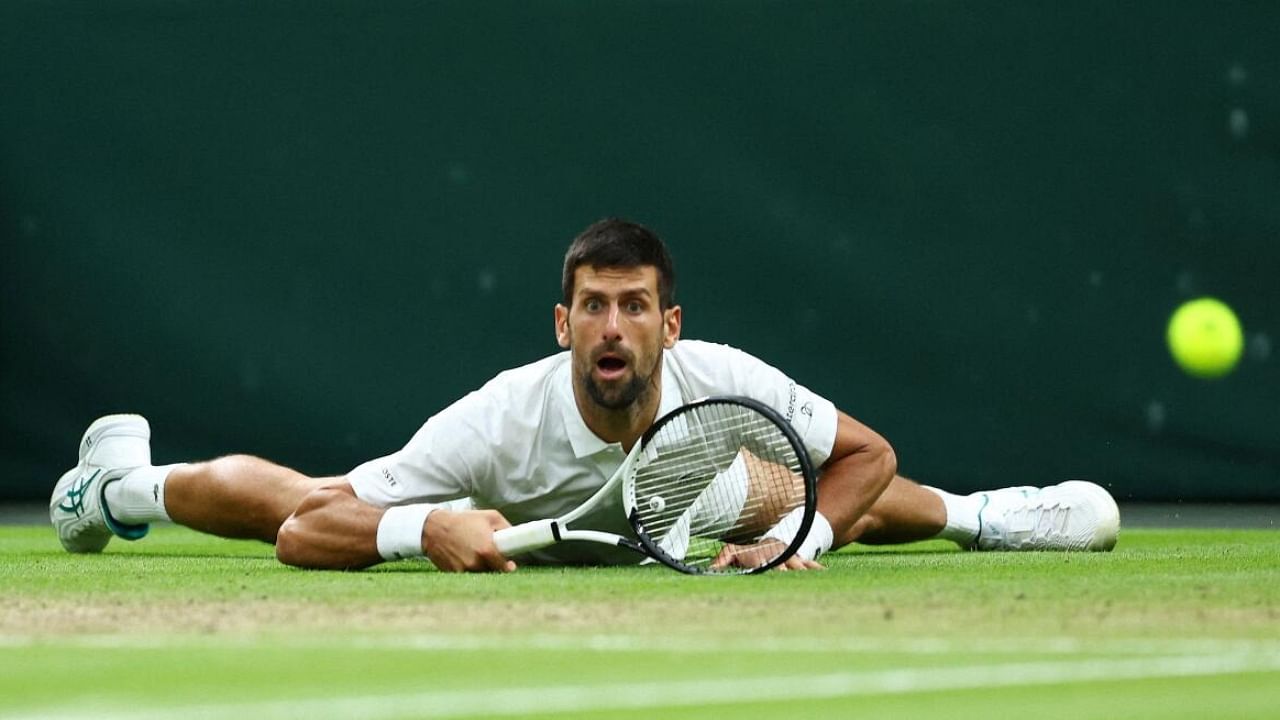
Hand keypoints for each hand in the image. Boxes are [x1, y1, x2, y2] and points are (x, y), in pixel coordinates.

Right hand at [423, 509, 517, 572]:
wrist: (433, 528)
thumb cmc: (463, 520)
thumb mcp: (490, 516)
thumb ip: (506, 528)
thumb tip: (515, 538)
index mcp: (487, 549)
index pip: (504, 568)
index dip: (508, 566)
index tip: (509, 565)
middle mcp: (476, 563)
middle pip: (492, 571)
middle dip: (493, 564)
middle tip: (490, 554)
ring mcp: (464, 570)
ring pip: (480, 574)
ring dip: (481, 567)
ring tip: (474, 552)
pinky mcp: (454, 574)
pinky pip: (467, 574)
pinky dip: (468, 568)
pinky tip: (463, 556)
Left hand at [710, 538, 824, 571]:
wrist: (766, 541)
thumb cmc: (747, 551)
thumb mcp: (732, 552)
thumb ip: (722, 560)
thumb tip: (708, 569)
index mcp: (763, 558)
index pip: (766, 565)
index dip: (770, 569)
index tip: (771, 573)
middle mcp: (778, 558)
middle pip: (784, 568)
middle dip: (787, 575)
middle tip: (792, 585)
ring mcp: (790, 558)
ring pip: (799, 566)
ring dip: (805, 573)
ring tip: (813, 581)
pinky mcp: (799, 560)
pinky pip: (810, 564)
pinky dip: (817, 569)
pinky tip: (825, 573)